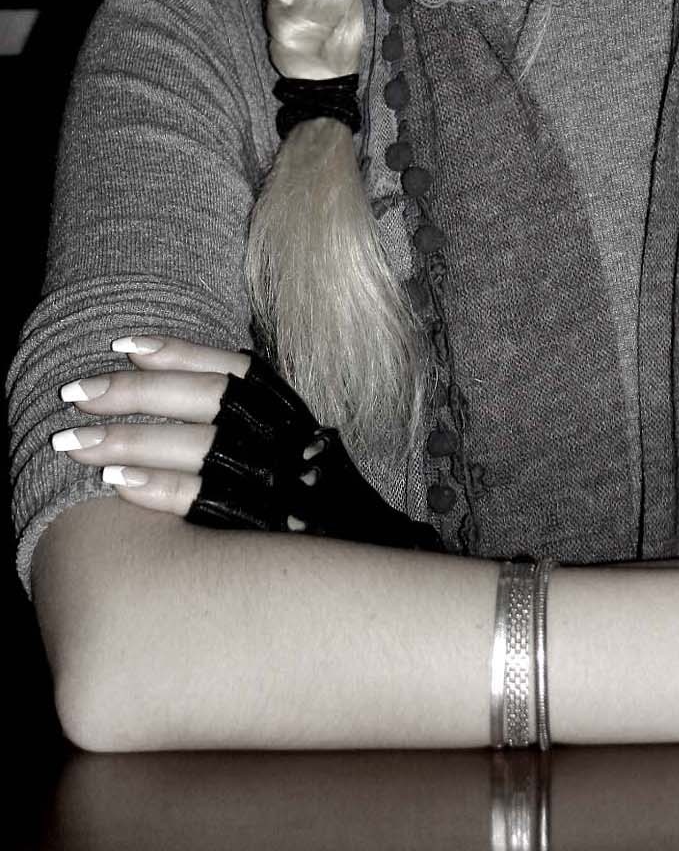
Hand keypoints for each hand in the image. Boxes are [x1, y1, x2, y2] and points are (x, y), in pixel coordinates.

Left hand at [54, 336, 440, 549]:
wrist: (379, 561)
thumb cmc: (325, 504)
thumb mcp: (303, 447)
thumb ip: (258, 421)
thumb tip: (186, 391)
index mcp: (296, 414)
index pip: (234, 367)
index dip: (179, 350)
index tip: (125, 342)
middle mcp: (290, 438)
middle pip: (205, 400)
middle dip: (136, 392)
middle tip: (77, 393)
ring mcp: (282, 480)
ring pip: (196, 446)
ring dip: (130, 440)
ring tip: (75, 440)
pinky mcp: (269, 526)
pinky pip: (205, 500)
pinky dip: (159, 488)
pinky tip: (115, 483)